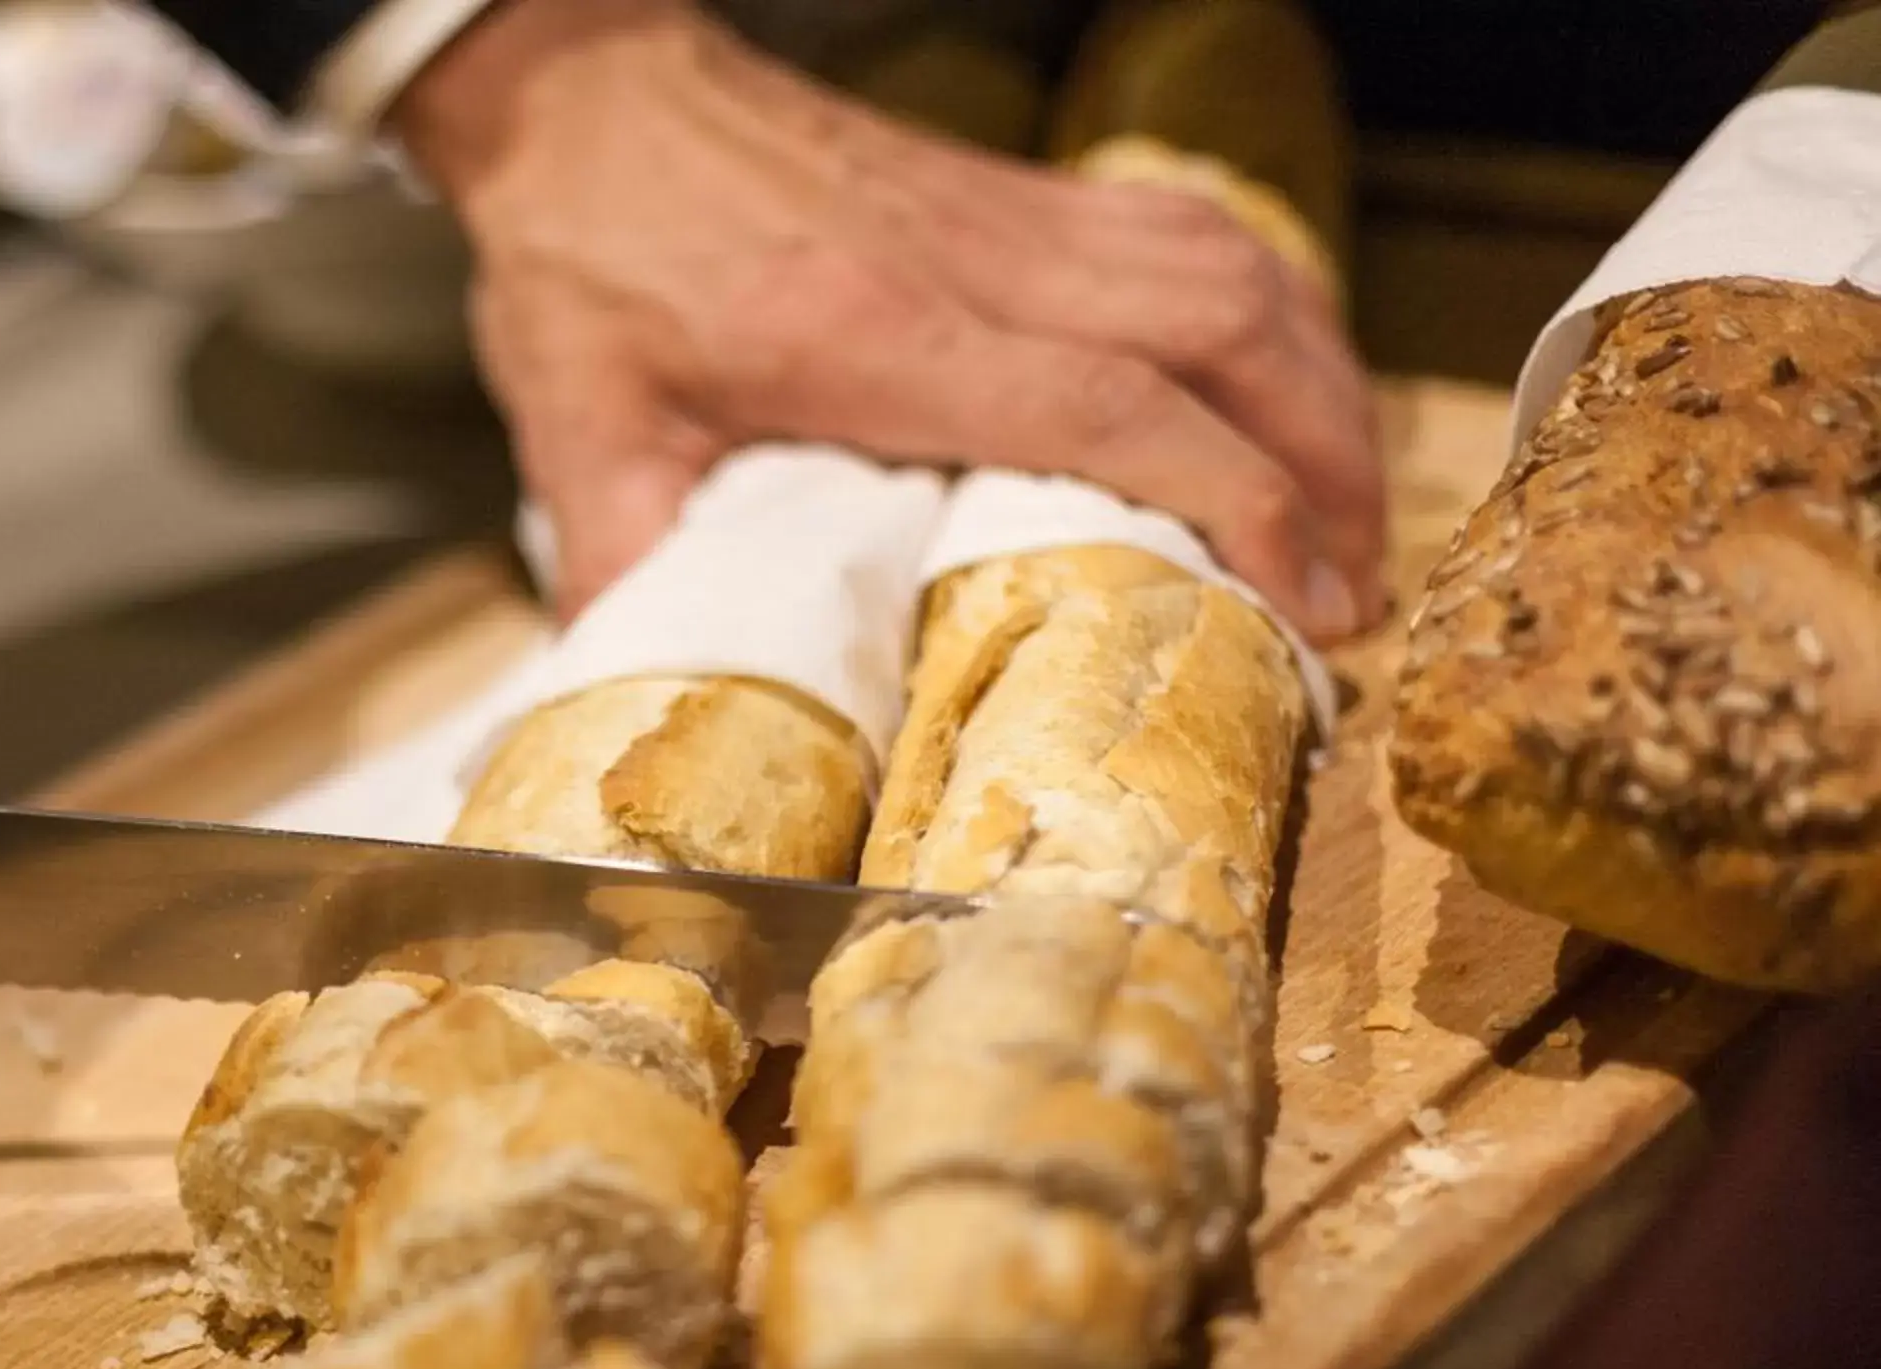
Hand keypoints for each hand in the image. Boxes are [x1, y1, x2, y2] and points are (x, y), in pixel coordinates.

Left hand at [390, 0, 1386, 636]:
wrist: (591, 100)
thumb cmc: (591, 256)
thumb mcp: (582, 431)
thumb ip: (624, 563)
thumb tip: (647, 692)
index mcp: (886, 334)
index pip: (1112, 410)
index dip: (1236, 500)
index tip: (1310, 594)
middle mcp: (982, 264)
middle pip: (1223, 338)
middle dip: (1323, 463)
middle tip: (1362, 586)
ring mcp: (1013, 217)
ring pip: (1233, 274)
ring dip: (1318, 385)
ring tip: (1353, 505)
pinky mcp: (1017, 196)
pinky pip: (1191, 237)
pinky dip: (1269, 312)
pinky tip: (1285, 384)